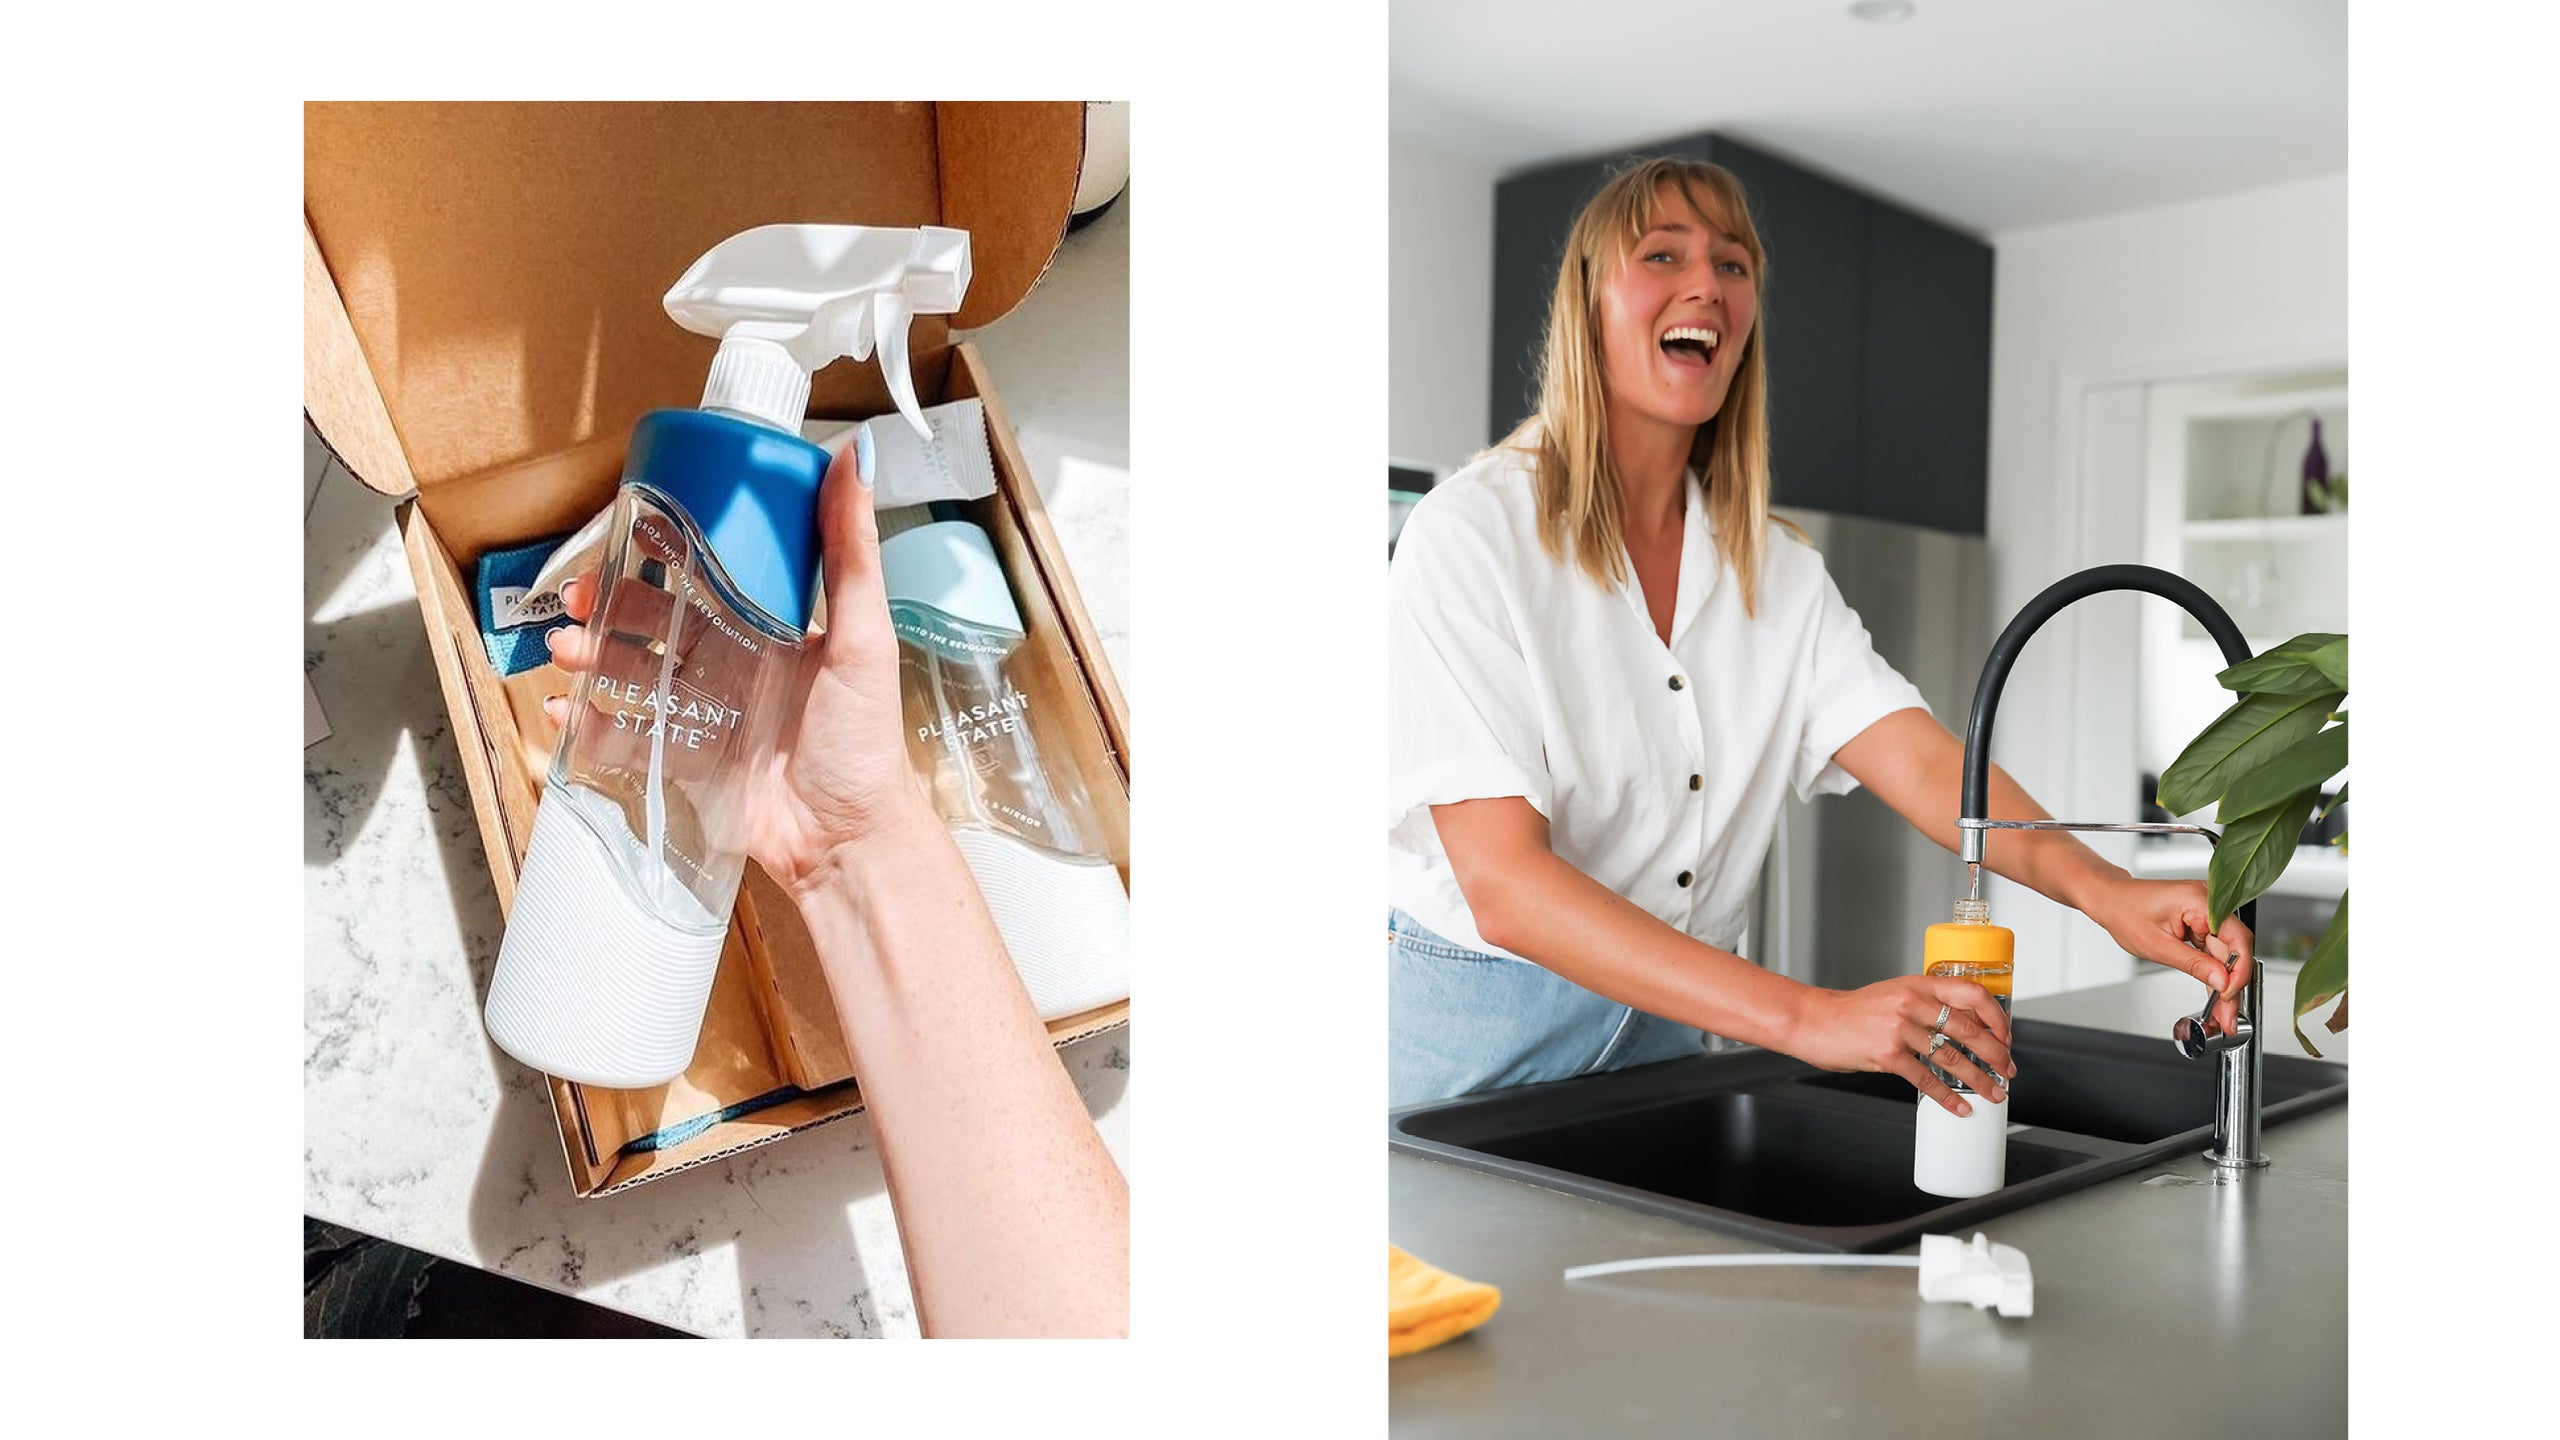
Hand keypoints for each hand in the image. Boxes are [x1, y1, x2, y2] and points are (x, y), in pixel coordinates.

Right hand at [542, 435, 934, 898]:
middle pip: (662, 623)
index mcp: (780, 630)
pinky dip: (593, 725)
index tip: (629, 535)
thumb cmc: (863, 741)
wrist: (848, 841)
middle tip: (576, 600)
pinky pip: (634, 737)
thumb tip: (859, 455)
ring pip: (640, 674)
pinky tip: (564, 713)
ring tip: (563, 650)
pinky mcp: (693, 764)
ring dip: (595, 659)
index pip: (715, 577)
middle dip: (613, 608)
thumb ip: (852, 553)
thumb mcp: (862, 638)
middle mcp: (744, 665)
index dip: (668, 556)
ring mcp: (715, 715)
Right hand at [1792, 975, 2012, 1116]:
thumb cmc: (1852, 1012)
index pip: (1971, 994)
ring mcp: (1899, 1028)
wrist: (1813, 1021)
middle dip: (1995, 1055)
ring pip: (1952, 1058)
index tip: (2005, 1035)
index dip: (1996, 1017)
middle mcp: (1911, 1002)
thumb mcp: (1893, 996)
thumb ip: (1925, 1006)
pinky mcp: (1887, 1054)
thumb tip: (1964, 1029)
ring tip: (1992, 1093)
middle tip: (2007, 1070)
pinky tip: (1959, 1106)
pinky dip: (1946, 1097)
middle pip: (1969, 1030)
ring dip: (1978, 1079)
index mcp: (1917, 985)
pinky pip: (1926, 1079)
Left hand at [2078, 874, 2254, 1036]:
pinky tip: (2216, 996)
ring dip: (2225, 984)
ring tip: (2222, 1014)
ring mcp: (2206, 914)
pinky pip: (2213, 952)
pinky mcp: (2200, 924)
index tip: (2229, 993)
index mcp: (2200, 901)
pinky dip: (2214, 974)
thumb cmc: (2125, 912)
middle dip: (2232, 986)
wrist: (2110, 900)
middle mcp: (2209, 904)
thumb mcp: (2158, 946)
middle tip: (2228, 1016)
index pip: (2237, 938)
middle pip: (2233, 950)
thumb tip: (2222, 982)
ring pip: (2225, 955)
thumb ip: (2194, 964)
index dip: (2238, 970)